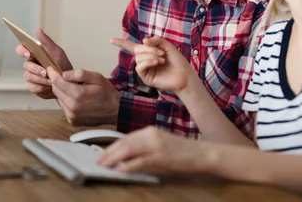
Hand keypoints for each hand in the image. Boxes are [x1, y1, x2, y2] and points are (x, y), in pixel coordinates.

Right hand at [15, 29, 72, 99]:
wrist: (69, 84)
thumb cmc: (63, 66)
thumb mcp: (57, 52)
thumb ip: (47, 42)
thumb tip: (38, 30)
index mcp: (35, 54)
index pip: (21, 49)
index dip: (22, 51)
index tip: (29, 54)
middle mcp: (31, 64)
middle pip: (26, 65)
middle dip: (36, 69)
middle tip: (46, 72)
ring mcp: (31, 75)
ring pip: (28, 76)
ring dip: (40, 79)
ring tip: (51, 81)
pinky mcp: (33, 86)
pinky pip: (31, 87)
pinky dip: (41, 87)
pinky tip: (49, 87)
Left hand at [46, 67, 119, 125]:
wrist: (115, 110)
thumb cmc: (107, 93)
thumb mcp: (96, 77)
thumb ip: (80, 74)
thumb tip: (64, 74)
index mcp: (78, 95)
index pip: (58, 82)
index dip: (53, 74)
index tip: (50, 69)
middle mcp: (73, 107)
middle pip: (56, 90)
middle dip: (58, 82)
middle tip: (64, 77)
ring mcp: (72, 116)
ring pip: (59, 99)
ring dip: (62, 92)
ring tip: (74, 89)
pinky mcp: (72, 121)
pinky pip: (64, 107)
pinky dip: (66, 101)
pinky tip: (76, 98)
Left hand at [96, 126, 214, 174]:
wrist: (203, 154)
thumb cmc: (182, 152)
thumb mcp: (160, 145)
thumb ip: (144, 148)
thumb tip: (125, 158)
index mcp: (150, 131)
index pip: (125, 138)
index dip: (111, 146)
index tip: (102, 154)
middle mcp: (151, 135)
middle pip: (124, 142)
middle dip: (108, 152)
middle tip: (98, 161)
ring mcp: (156, 145)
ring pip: (128, 149)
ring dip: (113, 158)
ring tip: (103, 165)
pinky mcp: (161, 157)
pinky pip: (140, 161)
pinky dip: (127, 165)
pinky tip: (119, 170)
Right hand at [110, 36, 193, 92]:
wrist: (184, 75)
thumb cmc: (177, 61)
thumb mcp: (167, 46)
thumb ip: (156, 40)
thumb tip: (143, 41)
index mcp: (148, 53)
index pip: (132, 47)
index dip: (122, 43)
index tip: (111, 40)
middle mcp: (144, 61)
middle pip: (137, 50)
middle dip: (149, 49)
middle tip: (162, 53)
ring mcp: (145, 70)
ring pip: (138, 58)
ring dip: (151, 56)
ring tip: (162, 59)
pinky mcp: (146, 78)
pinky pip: (140, 67)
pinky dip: (148, 62)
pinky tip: (157, 63)